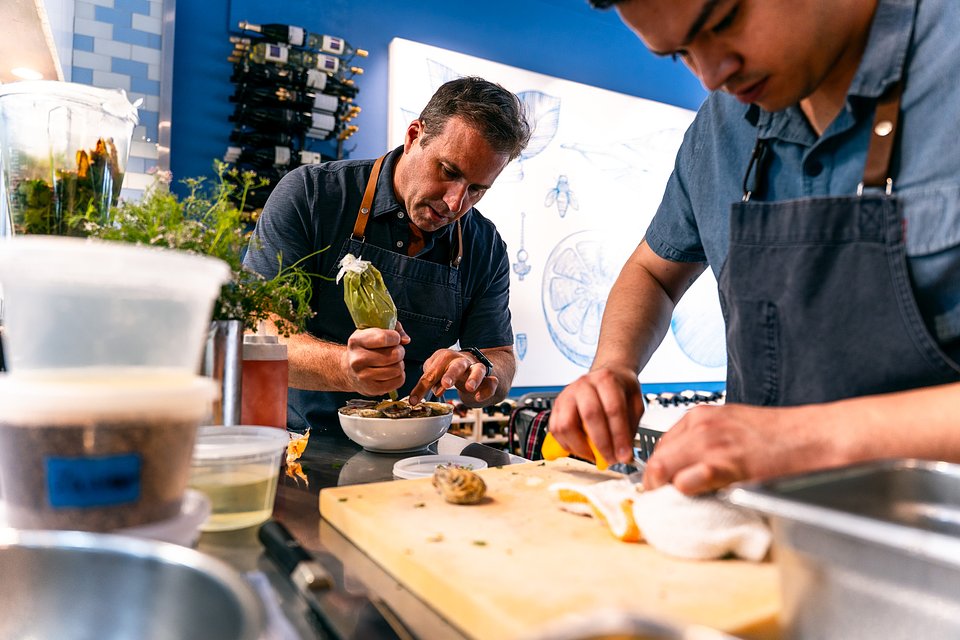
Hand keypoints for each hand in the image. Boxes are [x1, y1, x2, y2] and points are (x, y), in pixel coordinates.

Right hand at [340, 322, 410, 396]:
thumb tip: (405, 340)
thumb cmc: (365, 347)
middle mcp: (357, 359)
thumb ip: (393, 328)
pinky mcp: (372, 389)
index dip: (395, 337)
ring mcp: (364, 376)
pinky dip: (399, 376)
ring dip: (399, 364)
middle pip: (394, 355)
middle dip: (400, 351)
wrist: (349, 370)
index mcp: (356, 341)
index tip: (394, 338)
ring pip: (397, 369)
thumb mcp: (373, 331)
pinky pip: (398, 381)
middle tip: (394, 351)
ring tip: (392, 362)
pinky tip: (391, 372)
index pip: (384, 338)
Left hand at [408, 348, 497, 405]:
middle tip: (445, 384)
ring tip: (469, 387)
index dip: (423, 385)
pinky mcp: (489, 380)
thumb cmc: (452, 371)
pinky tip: (478, 397)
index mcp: (445, 357)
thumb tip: (417, 396)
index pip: (432, 371)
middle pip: (456, 364)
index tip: (414, 400)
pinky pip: (491, 383)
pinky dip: (486, 389)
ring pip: (478, 369)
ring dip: (473, 377)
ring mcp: (476, 369)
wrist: (478, 370)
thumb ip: (427, 383)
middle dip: (451, 373)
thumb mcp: (436, 374)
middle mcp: (462, 361)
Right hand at [549, 365, 644, 466]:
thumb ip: (630, 427)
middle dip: (602, 444)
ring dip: (581, 447)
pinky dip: (568, 445)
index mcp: (606, 379)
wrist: (606, 377)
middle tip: (611, 459)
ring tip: (595, 455)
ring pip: (566, 425)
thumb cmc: (620, 390)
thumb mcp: (635, 402)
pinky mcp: (557, 406)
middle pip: (590, 415)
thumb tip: (624, 453)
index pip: (613, 409)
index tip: (625, 455)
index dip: (619, 436)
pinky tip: (582, 450)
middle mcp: (584, 384)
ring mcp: (567, 395)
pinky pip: (556, 430)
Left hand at [642, 403, 828, 494]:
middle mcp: (701, 425)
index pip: (659, 447)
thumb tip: (683, 469)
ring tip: (675, 507)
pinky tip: (695, 500)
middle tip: (662, 504)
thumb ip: (705, 443)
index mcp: (700, 416)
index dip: (657, 472)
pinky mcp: (728, 463)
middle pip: (656, 460)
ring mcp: (712, 442)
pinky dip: (684, 493)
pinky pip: (687, 480)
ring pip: (663, 470)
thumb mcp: (732, 429)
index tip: (659, 489)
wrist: (816, 436)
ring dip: (665, 492)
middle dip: (654, 485)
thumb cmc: (779, 437)